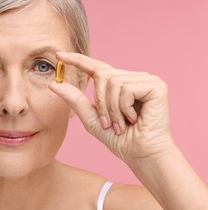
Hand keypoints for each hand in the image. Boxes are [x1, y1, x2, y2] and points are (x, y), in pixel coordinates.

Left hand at [49, 52, 174, 166]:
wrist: (140, 154)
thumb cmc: (119, 139)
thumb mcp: (91, 118)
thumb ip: (75, 100)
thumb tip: (53, 84)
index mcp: (118, 84)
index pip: (95, 66)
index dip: (77, 60)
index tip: (58, 55)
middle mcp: (132, 78)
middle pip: (101, 74)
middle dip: (100, 102)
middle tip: (107, 123)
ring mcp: (146, 79)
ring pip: (113, 82)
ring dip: (112, 108)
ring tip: (121, 124)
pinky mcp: (156, 85)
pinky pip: (127, 88)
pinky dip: (124, 108)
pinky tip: (134, 119)